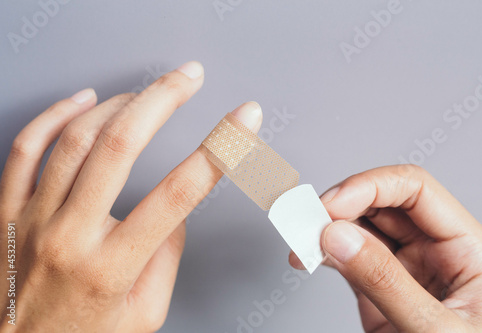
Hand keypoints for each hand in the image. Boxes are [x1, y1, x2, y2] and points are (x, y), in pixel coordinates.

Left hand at [0, 61, 262, 331]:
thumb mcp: (144, 315)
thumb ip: (166, 258)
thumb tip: (174, 211)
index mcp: (112, 266)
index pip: (180, 193)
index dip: (220, 149)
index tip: (243, 120)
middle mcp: (70, 236)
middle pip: (122, 145)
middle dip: (164, 100)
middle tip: (189, 77)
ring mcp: (32, 219)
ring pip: (75, 138)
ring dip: (118, 104)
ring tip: (145, 93)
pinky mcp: (7, 212)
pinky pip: (26, 148)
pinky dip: (56, 115)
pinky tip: (82, 100)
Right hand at [290, 165, 481, 331]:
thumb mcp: (437, 331)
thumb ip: (386, 282)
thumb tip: (336, 236)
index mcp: (468, 249)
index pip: (415, 190)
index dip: (370, 187)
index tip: (331, 206)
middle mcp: (437, 251)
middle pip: (383, 204)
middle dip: (340, 207)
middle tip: (305, 221)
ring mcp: (408, 268)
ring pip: (360, 228)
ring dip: (325, 229)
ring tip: (299, 242)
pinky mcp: (383, 287)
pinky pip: (349, 257)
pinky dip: (323, 253)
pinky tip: (307, 257)